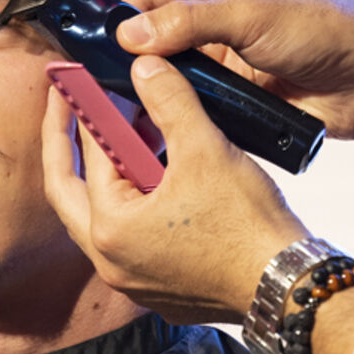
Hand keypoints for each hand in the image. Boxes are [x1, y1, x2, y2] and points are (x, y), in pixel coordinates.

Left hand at [42, 55, 309, 323]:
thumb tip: (144, 67)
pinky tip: (160, 173)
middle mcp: (112, 262)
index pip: (88, 156)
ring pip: (104, 214)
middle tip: (66, 107)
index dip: (86, 110)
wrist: (287, 285)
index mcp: (111, 229)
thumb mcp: (204, 148)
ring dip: (112, 172)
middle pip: (71, 192)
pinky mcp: (160, 286)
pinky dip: (136, 200)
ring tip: (128, 131)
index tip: (79, 81)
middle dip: (69, 145)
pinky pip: (133, 235)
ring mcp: (134, 279)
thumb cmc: (247, 227)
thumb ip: (168, 100)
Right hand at [119, 0, 353, 138]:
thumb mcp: (247, 13)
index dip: (124, 21)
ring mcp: (220, 51)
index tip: (98, 52)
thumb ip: (185, 22)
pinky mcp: (230, 87)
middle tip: (112, 87)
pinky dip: (179, 109)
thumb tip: (129, 34)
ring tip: (135, 108)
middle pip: (152, 35)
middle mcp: (212, 7)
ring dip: (157, 88)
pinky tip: (162, 122)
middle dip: (137, 60)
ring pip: (168, 71)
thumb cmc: (321, 26)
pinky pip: (191, 98)